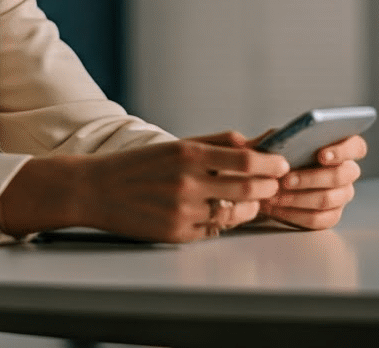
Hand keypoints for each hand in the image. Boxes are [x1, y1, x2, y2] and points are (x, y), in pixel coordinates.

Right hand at [77, 132, 289, 242]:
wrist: (96, 189)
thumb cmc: (141, 165)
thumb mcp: (177, 145)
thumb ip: (218, 143)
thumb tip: (256, 144)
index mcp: (190, 154)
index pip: (248, 160)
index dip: (272, 164)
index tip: (282, 165)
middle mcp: (189, 183)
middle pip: (249, 188)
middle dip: (268, 187)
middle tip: (273, 185)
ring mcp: (183, 212)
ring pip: (235, 213)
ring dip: (249, 208)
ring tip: (249, 201)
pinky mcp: (177, 235)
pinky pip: (215, 231)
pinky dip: (222, 222)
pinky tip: (216, 213)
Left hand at [255, 134, 365, 229]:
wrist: (260, 183)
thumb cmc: (271, 158)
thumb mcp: (270, 145)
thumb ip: (277, 139)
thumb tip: (274, 140)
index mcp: (340, 147)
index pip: (356, 146)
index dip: (343, 150)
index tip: (321, 154)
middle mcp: (346, 172)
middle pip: (343, 175)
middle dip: (312, 177)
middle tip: (286, 180)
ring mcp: (341, 195)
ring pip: (329, 198)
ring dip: (300, 197)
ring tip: (275, 194)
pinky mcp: (330, 216)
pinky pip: (320, 219)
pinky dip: (296, 214)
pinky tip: (277, 208)